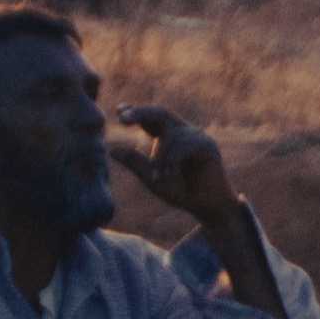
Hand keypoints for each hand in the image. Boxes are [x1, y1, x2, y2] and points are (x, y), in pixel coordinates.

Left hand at [108, 106, 244, 232]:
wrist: (206, 207)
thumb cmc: (180, 191)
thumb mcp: (152, 178)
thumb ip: (135, 163)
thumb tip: (112, 150)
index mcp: (167, 137)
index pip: (150, 119)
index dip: (135, 112)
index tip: (119, 111)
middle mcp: (182, 132)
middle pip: (160, 113)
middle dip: (140, 114)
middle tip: (124, 118)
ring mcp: (196, 136)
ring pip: (170, 134)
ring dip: (160, 156)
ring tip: (159, 177)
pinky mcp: (207, 145)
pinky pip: (185, 143)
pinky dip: (173, 158)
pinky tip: (170, 172)